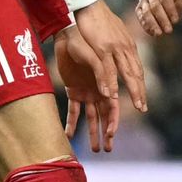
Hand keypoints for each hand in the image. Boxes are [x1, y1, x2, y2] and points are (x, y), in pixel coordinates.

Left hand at [55, 23, 117, 151]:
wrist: (69, 32)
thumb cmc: (85, 41)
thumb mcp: (95, 56)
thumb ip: (102, 73)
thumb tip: (110, 95)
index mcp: (107, 84)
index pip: (112, 107)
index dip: (113, 122)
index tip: (112, 136)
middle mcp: (99, 90)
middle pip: (104, 116)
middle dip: (106, 133)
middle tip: (107, 149)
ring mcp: (87, 91)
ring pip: (90, 117)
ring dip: (92, 132)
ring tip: (95, 149)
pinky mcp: (73, 89)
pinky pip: (73, 110)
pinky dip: (71, 123)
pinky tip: (69, 136)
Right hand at [74, 0, 148, 122]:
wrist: (90, 4)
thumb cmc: (99, 18)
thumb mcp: (114, 32)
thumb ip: (121, 43)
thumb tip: (125, 49)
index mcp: (127, 46)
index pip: (137, 68)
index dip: (140, 84)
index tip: (142, 98)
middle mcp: (125, 48)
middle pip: (136, 73)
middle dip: (140, 91)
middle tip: (143, 108)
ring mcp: (116, 49)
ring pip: (127, 73)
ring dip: (133, 90)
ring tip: (137, 105)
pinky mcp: (103, 48)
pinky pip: (109, 69)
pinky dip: (111, 83)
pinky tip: (112, 94)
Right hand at [135, 0, 181, 37]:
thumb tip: (177, 12)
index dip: (171, 10)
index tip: (176, 21)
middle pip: (155, 6)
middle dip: (162, 19)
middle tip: (168, 30)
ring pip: (146, 12)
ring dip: (153, 24)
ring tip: (159, 33)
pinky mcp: (139, 8)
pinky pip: (141, 17)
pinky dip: (146, 26)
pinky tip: (152, 33)